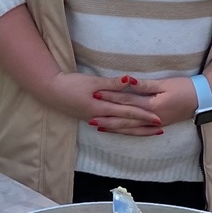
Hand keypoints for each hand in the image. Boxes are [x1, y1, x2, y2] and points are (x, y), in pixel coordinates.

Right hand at [37, 71, 159, 128]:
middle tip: (160, 128)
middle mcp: (100, 117)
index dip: (144, 115)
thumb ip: (112, 83)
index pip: (127, 112)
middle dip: (143, 126)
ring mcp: (94, 119)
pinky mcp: (90, 118)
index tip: (158, 118)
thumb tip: (130, 81)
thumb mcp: (92, 81)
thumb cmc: (71, 84)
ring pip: (119, 128)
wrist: (51, 91)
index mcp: (101, 108)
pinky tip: (127, 130)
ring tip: (148, 131)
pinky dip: (121, 129)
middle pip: (126, 124)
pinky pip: (111, 126)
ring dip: (134, 130)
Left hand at [91, 76, 198, 133]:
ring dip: (114, 128)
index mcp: (152, 106)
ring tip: (99, 127)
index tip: (96, 95)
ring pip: (130, 128)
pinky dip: (126, 132)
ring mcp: (154, 124)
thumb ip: (144, 85)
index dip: (110, 98)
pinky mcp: (158, 126)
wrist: (202, 99)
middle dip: (107, 119)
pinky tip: (118, 132)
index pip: (126, 102)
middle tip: (90, 118)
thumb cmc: (184, 88)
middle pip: (124, 120)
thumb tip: (127, 81)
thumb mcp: (164, 84)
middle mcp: (151, 118)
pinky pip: (138, 132)